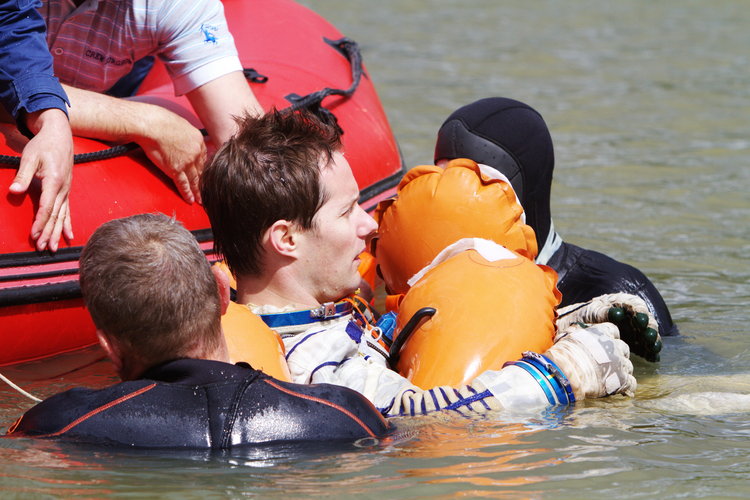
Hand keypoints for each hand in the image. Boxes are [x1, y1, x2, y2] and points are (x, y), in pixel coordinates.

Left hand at [9, 109, 73, 250]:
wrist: (60, 135)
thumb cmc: (44, 145)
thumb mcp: (29, 157)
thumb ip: (23, 176)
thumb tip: (14, 191)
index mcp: (54, 181)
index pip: (47, 207)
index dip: (40, 222)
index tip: (34, 234)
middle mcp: (63, 189)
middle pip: (55, 215)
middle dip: (49, 232)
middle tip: (43, 248)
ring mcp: (66, 191)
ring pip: (62, 215)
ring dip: (57, 232)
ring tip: (53, 247)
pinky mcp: (66, 191)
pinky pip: (68, 210)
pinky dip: (67, 224)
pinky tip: (69, 235)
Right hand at [137, 106, 206, 203]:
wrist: (151, 125)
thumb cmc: (160, 120)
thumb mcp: (180, 123)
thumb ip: (185, 134)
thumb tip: (182, 136)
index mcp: (198, 140)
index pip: (203, 157)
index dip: (202, 167)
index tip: (203, 173)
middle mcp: (196, 152)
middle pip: (201, 170)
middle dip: (203, 181)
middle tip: (207, 190)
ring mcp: (187, 162)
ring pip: (195, 180)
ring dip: (197, 191)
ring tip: (200, 200)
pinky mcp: (175, 169)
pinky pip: (183, 184)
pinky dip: (187, 193)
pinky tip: (190, 200)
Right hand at [545, 322, 635, 399]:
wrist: (567, 373)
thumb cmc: (564, 355)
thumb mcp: (568, 338)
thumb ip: (575, 334)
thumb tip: (571, 332)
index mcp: (601, 333)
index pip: (613, 330)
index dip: (609, 337)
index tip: (603, 344)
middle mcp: (614, 346)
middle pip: (624, 348)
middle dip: (618, 355)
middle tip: (608, 363)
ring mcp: (620, 363)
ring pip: (628, 366)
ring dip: (621, 371)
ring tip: (609, 378)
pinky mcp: (622, 380)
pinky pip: (631, 383)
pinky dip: (627, 386)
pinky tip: (621, 390)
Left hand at [556, 293, 662, 361]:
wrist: (568, 332)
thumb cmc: (577, 318)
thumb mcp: (588, 313)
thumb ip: (602, 312)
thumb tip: (617, 313)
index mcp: (617, 303)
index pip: (634, 304)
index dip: (640, 312)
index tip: (641, 320)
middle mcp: (627, 315)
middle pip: (643, 319)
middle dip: (649, 327)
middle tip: (649, 337)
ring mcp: (630, 328)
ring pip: (645, 332)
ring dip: (652, 339)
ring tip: (654, 348)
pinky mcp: (631, 342)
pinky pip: (643, 345)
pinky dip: (648, 350)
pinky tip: (653, 358)